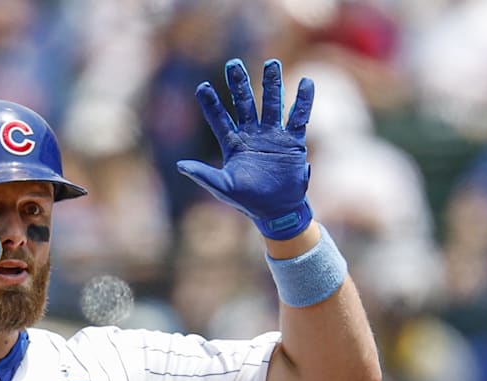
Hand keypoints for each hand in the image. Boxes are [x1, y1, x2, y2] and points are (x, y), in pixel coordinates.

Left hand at [176, 59, 313, 239]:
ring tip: (271, 63)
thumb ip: (203, 175)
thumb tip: (180, 165)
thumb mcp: (222, 188)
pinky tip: (306, 82)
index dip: (211, 104)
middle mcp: (252, 135)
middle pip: (245, 103)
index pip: (219, 119)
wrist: (276, 211)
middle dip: (239, 84)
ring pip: (272, 104)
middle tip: (233, 64)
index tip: (201, 87)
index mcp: (233, 144)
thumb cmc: (247, 201)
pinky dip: (303, 101)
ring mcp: (273, 136)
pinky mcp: (293, 142)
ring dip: (272, 84)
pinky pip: (299, 117)